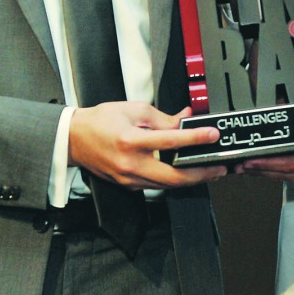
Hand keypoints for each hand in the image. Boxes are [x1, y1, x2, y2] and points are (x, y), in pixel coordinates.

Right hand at [68, 102, 226, 188]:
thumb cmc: (100, 121)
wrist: (74, 139)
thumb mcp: (133, 109)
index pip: (169, 141)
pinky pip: (156, 184)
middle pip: (173, 176)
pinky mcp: (129, 185)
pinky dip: (174, 179)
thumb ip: (162, 116)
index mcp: (130, 140)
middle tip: (219, 167)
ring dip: (191, 179)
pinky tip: (186, 172)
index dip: (194, 138)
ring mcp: (129, 178)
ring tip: (209, 170)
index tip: (211, 135)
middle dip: (201, 174)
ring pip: (167, 184)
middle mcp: (130, 164)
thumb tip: (184, 119)